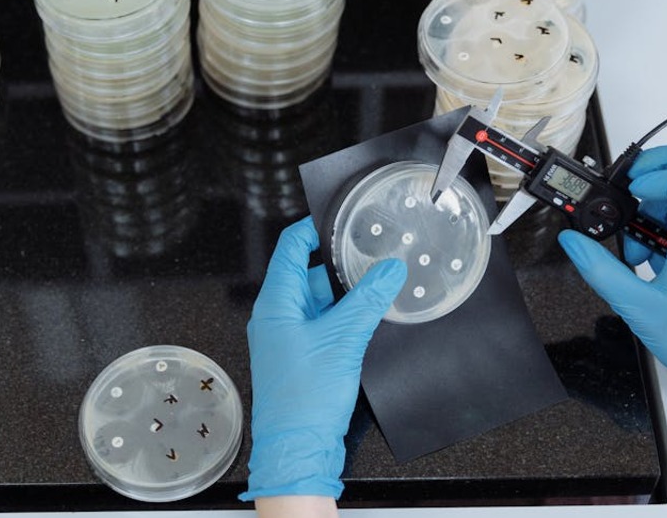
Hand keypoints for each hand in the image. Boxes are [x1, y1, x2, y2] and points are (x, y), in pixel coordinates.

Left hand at [241, 217, 406, 499]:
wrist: (297, 450)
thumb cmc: (306, 398)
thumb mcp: (343, 340)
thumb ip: (367, 300)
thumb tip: (389, 269)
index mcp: (276, 302)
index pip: (290, 247)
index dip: (313, 227)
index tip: (340, 216)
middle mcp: (278, 315)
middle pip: (309, 272)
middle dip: (341, 263)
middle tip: (375, 251)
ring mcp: (289, 337)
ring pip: (320, 300)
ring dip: (346, 293)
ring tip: (379, 281)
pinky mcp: (303, 356)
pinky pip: (324, 324)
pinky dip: (344, 317)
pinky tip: (370, 316)